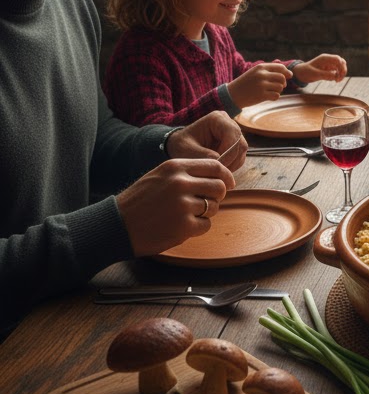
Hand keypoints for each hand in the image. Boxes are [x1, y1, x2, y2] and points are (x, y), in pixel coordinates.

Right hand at [117, 158, 236, 256]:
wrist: (115, 225)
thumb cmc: (139, 201)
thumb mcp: (160, 176)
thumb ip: (186, 173)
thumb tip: (219, 177)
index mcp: (175, 167)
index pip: (216, 166)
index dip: (225, 176)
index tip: (227, 184)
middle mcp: (181, 183)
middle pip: (219, 187)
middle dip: (217, 196)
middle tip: (206, 203)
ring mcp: (183, 205)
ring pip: (214, 207)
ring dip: (205, 213)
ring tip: (185, 215)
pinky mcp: (184, 226)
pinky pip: (206, 225)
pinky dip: (197, 228)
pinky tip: (180, 226)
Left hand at [165, 111, 246, 169]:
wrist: (180, 146)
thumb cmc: (182, 145)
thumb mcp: (187, 151)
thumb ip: (203, 155)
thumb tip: (219, 162)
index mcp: (217, 119)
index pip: (233, 135)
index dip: (228, 152)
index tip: (217, 166)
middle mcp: (229, 123)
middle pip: (240, 144)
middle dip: (230, 160)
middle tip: (217, 173)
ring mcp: (233, 134)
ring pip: (241, 151)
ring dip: (232, 164)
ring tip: (216, 172)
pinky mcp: (234, 144)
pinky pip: (239, 157)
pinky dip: (232, 166)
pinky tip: (219, 170)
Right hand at [226, 63, 291, 106]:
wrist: (233, 94)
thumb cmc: (246, 82)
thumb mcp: (255, 72)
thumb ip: (268, 69)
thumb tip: (283, 66)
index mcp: (260, 67)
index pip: (280, 67)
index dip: (287, 72)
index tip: (289, 76)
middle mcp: (262, 75)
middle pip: (282, 78)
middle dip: (283, 82)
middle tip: (281, 86)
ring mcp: (261, 85)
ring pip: (280, 87)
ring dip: (279, 90)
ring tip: (272, 91)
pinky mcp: (261, 95)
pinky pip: (276, 96)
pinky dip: (275, 97)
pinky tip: (270, 97)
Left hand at [293, 53, 347, 83]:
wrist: (301, 73)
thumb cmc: (306, 72)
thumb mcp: (315, 74)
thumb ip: (325, 75)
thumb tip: (336, 76)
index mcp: (325, 58)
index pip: (337, 59)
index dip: (341, 66)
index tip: (340, 74)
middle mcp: (328, 60)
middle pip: (341, 62)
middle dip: (343, 70)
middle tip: (339, 79)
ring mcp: (329, 65)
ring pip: (340, 67)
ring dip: (341, 74)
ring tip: (337, 81)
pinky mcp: (329, 70)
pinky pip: (337, 72)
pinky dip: (337, 76)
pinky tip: (334, 80)